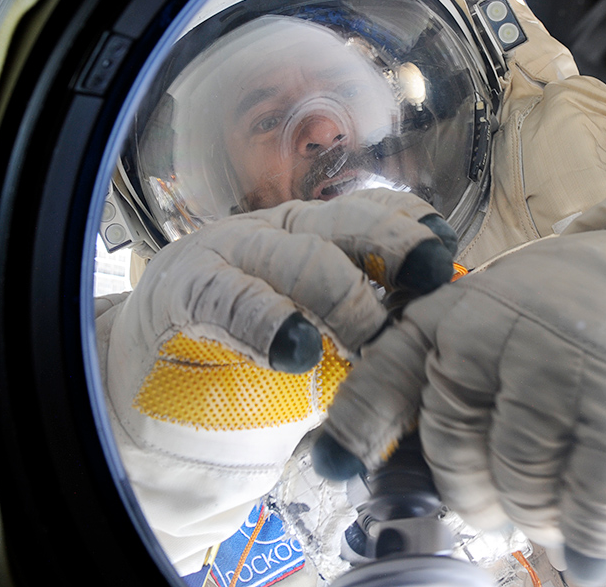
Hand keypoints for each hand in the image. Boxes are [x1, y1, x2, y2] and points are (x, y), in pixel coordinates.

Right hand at [115, 188, 457, 372]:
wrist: (153, 391)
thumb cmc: (250, 373)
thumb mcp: (321, 354)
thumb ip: (372, 346)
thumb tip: (445, 356)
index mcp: (322, 240)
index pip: (379, 214)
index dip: (416, 228)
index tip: (452, 253)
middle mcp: (283, 236)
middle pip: (351, 224)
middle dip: (398, 244)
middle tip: (434, 277)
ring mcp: (233, 257)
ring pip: (300, 256)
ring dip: (344, 295)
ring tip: (369, 337)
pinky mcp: (186, 292)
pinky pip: (231, 297)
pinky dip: (268, 321)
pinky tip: (296, 350)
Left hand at [313, 229, 605, 585]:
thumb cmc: (546, 327)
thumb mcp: (474, 327)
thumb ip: (425, 385)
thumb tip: (362, 472)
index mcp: (445, 319)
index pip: (385, 377)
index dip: (357, 428)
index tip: (335, 468)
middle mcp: (492, 335)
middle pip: (457, 454)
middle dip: (477, 498)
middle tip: (504, 501)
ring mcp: (556, 360)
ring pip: (522, 480)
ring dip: (537, 515)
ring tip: (551, 507)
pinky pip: (593, 490)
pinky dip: (589, 533)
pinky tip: (589, 554)